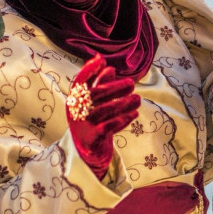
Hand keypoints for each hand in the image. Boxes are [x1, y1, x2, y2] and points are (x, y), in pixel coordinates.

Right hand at [66, 55, 139, 178]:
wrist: (86, 153)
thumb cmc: (92, 122)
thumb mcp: (93, 104)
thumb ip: (99, 86)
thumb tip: (109, 67)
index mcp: (75, 101)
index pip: (79, 82)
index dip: (89, 70)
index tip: (101, 60)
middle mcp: (76, 112)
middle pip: (94, 95)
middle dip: (114, 87)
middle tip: (131, 83)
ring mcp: (83, 126)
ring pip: (104, 111)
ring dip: (123, 104)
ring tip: (137, 99)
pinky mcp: (92, 139)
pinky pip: (108, 127)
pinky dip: (123, 120)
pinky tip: (133, 114)